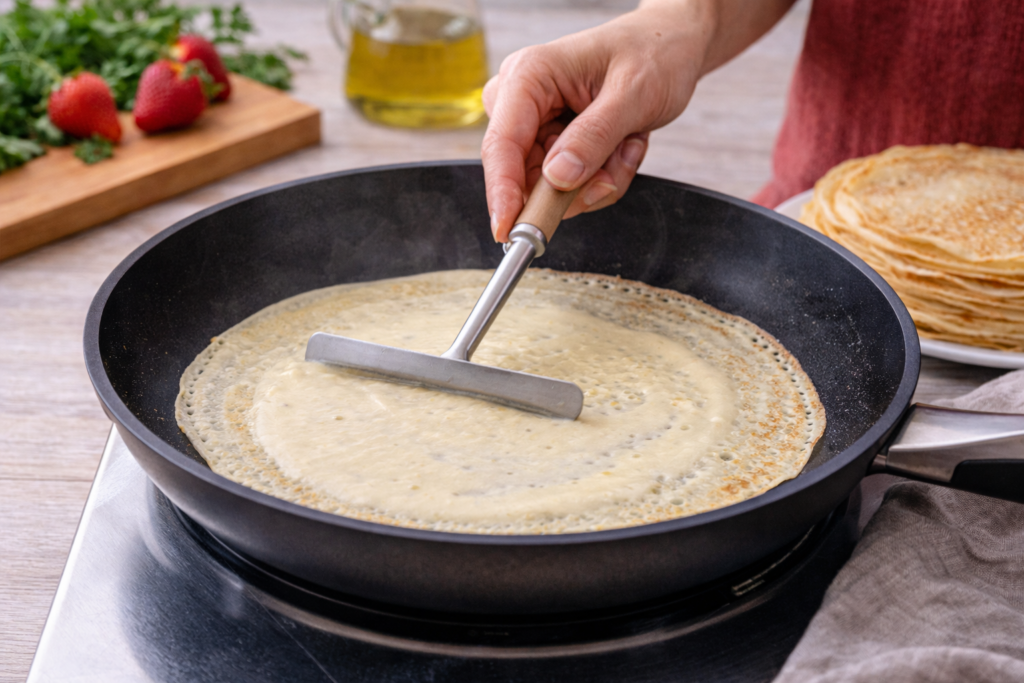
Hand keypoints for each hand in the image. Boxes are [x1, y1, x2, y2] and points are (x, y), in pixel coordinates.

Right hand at [481, 2, 712, 240]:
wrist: (672, 46)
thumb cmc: (654, 54)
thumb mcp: (633, 94)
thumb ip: (594, 136)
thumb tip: (558, 178)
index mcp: (530, 76)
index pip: (501, 144)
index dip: (502, 193)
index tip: (508, 231)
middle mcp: (524, 100)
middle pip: (526, 174)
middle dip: (579, 184)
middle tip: (620, 162)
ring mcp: (537, 123)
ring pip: (553, 187)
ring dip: (599, 178)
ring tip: (628, 142)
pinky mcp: (553, 141)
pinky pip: (570, 184)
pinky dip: (604, 175)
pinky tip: (623, 144)